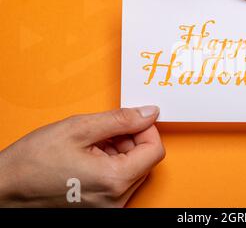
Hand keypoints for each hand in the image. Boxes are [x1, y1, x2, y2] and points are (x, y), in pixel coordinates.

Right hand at [0, 106, 164, 206]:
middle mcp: (116, 199)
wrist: (5, 188)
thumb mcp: (79, 128)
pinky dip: (111, 165)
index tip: (131, 120)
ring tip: (92, 144)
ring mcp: (109, 207)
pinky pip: (119, 182)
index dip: (146, 129)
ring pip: (133, 170)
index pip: (155, 150)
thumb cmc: (34, 161)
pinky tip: (90, 156)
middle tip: (105, 130)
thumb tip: (148, 113)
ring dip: (120, 151)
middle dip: (130, 139)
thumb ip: (121, 119)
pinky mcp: (101, 209)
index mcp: (114, 180)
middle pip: (145, 161)